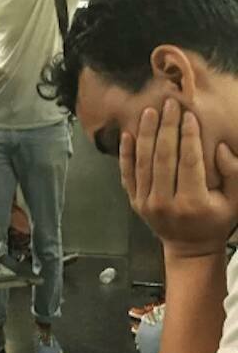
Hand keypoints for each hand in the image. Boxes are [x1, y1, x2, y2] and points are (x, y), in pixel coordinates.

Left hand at [120, 99, 237, 255]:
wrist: (189, 248)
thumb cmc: (216, 221)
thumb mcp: (235, 201)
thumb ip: (234, 173)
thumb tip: (220, 148)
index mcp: (193, 202)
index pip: (189, 161)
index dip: (189, 136)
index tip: (189, 114)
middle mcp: (166, 202)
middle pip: (164, 157)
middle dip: (167, 127)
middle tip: (169, 103)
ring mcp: (146, 203)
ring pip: (143, 162)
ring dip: (145, 134)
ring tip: (149, 111)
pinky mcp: (134, 201)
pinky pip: (127, 174)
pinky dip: (125, 153)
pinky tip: (127, 134)